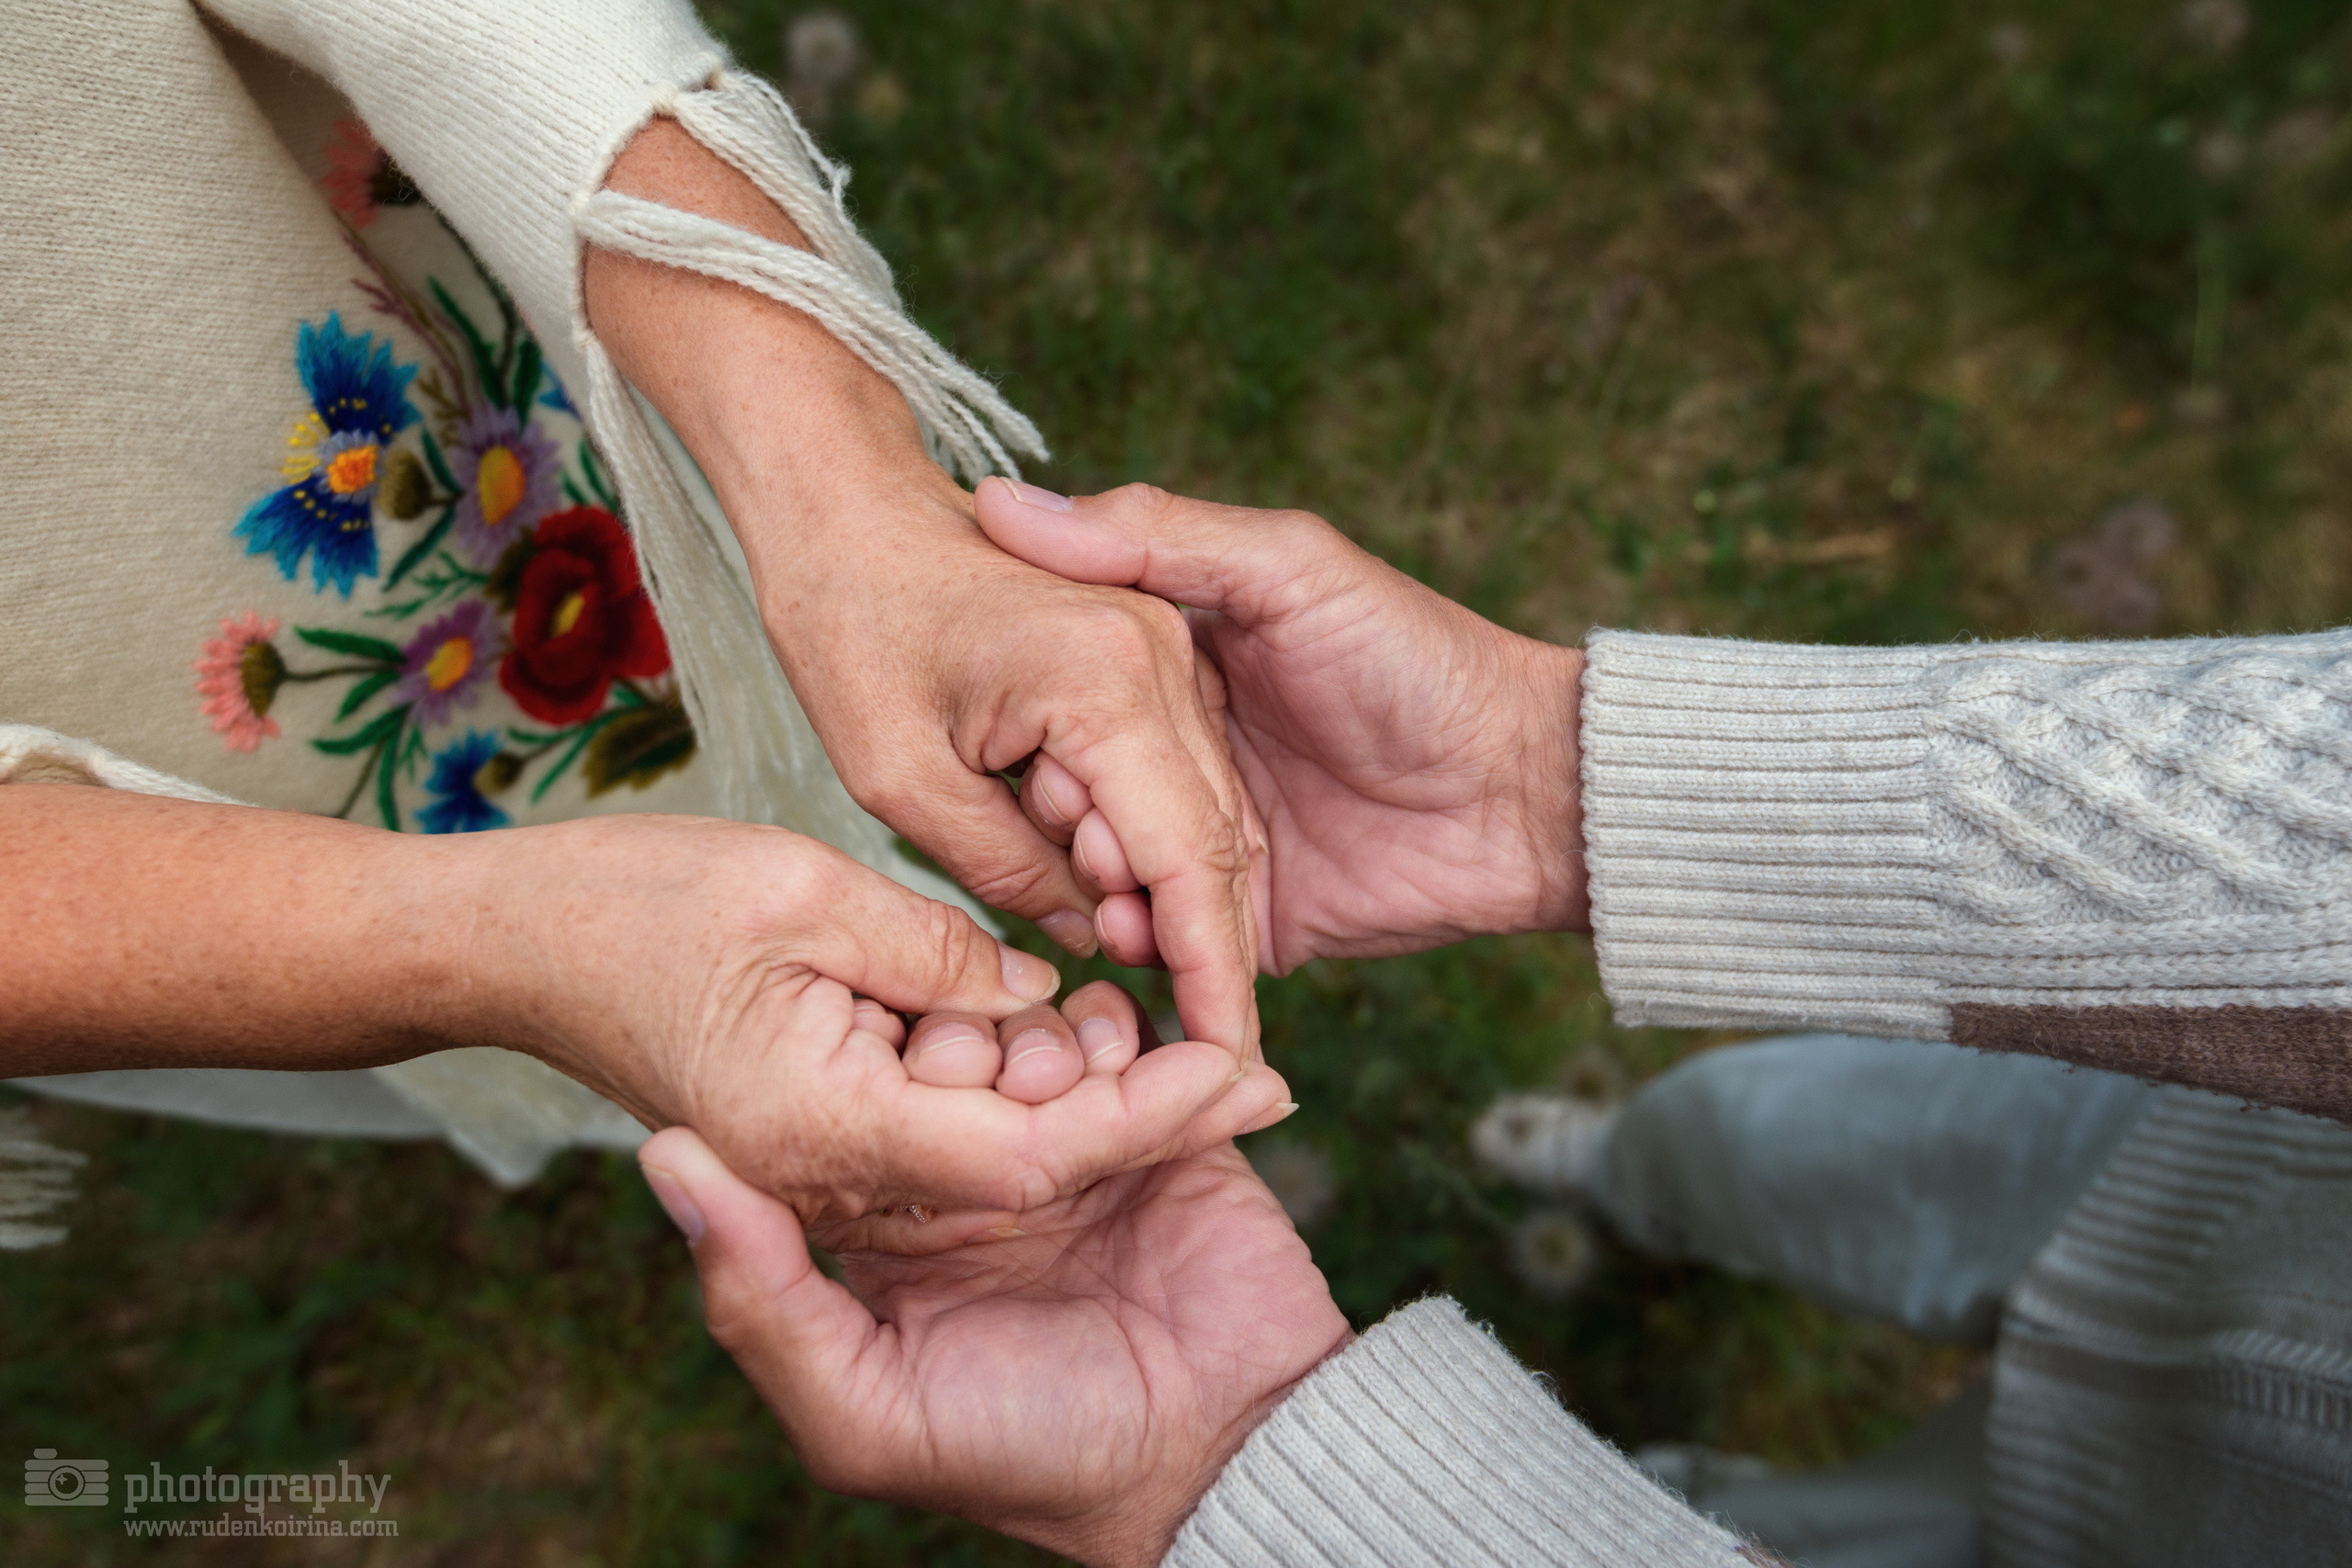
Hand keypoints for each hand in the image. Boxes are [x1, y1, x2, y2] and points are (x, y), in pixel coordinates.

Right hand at [0, 791, 1283, 1225]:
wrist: (497, 949)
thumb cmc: (624, 903)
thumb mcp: (798, 892)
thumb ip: (931, 956)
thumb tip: (1034, 991)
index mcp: (824, 1130)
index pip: (1034, 1149)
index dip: (1150, 1111)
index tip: (1249, 1069)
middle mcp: (825, 1173)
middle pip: (1029, 1162)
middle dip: (1140, 1113)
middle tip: (1253, 1066)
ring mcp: (818, 1162)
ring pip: (994, 1146)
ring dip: (1083, 1094)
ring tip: (1183, 1032)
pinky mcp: (820, 1126)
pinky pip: (943, 1119)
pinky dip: (1015, 1077)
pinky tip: (1071, 1018)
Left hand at [585, 120, 1261, 1057]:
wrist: (847, 505)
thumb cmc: (852, 624)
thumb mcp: (902, 777)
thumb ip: (1005, 869)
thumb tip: (1086, 939)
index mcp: (1109, 684)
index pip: (1187, 859)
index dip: (1209, 971)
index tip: (1219, 1061)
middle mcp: (1163, 660)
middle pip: (1214, 839)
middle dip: (1196, 943)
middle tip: (1155, 1033)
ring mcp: (1167, 650)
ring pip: (1204, 810)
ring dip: (1164, 890)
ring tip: (1100, 951)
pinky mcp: (1153, 655)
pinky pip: (1176, 774)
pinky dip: (1148, 839)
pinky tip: (1091, 880)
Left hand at [636, 991, 1343, 1566]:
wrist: (1223, 1455)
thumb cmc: (1029, 1457)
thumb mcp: (862, 1413)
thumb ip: (757, 1298)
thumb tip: (664, 1156)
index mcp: (892, 1230)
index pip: (851, 1103)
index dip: (872, 1070)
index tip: (902, 1065)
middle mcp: (975, 1178)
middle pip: (948, 1048)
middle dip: (973, 1044)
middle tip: (1005, 1077)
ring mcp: (1069, 1148)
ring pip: (1038, 1029)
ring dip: (1059, 1036)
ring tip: (1082, 1081)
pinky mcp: (1161, 1129)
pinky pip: (1135, 1040)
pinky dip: (1138, 1038)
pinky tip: (1140, 1068)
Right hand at [974, 479, 1587, 972]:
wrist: (1526, 795)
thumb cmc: (1419, 661)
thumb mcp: (1290, 568)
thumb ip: (1159, 535)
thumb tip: (1006, 503)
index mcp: (1176, 661)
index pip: (1069, 689)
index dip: (1042, 716)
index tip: (1026, 733)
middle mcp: (1181, 751)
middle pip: (1079, 788)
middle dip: (1066, 811)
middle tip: (1074, 818)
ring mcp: (1211, 839)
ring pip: (1112, 870)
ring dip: (1097, 880)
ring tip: (1107, 882)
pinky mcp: (1244, 920)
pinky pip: (1170, 942)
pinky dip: (1145, 943)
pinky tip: (1132, 935)